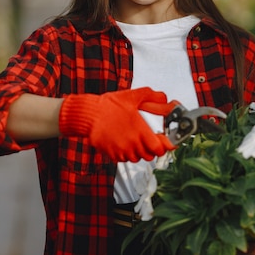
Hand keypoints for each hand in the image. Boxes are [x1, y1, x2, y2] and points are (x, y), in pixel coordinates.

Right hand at [59, 87, 175, 161]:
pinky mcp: (112, 154)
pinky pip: (124, 158)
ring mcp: (122, 150)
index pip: (160, 148)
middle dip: (151, 148)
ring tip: (134, 138)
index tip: (164, 141)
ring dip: (139, 151)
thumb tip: (165, 99)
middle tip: (148, 138)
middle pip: (150, 155)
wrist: (89, 114)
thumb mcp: (133, 96)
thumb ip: (152, 97)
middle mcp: (132, 143)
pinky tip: (123, 141)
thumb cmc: (109, 106)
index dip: (164, 146)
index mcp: (140, 130)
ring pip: (137, 158)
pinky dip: (126, 152)